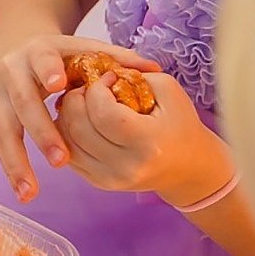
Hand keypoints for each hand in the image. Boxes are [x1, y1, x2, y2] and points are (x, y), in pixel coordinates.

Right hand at [0, 36, 156, 200]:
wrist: (19, 53)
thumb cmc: (61, 57)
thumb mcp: (84, 50)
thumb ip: (117, 58)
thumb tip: (153, 67)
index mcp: (37, 51)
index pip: (40, 59)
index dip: (47, 70)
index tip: (57, 86)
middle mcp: (10, 72)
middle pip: (22, 101)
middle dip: (40, 131)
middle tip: (60, 159)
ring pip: (4, 130)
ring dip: (16, 161)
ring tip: (30, 191)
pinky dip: (10, 168)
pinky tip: (22, 192)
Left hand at [55, 74, 234, 204]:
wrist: (188, 167)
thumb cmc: (179, 123)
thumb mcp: (168, 90)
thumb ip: (135, 75)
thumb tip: (99, 72)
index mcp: (148, 143)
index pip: (103, 113)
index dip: (97, 89)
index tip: (107, 78)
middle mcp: (126, 166)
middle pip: (78, 127)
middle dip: (75, 99)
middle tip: (86, 88)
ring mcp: (110, 179)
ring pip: (67, 142)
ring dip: (66, 115)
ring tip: (81, 102)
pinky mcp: (99, 183)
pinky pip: (70, 154)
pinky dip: (67, 133)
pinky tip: (81, 120)